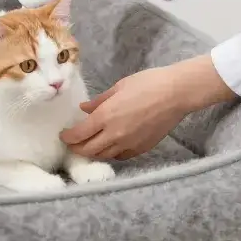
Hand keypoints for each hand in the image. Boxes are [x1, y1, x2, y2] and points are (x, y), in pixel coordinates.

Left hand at [60, 55, 235, 159]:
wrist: (176, 93)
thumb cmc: (148, 83)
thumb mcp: (119, 87)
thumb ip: (99, 101)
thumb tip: (84, 109)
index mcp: (106, 116)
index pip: (79, 134)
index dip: (68, 137)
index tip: (64, 134)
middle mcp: (115, 134)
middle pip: (88, 150)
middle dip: (77, 148)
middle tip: (72, 143)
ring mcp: (129, 144)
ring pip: (104, 156)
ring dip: (93, 153)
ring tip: (88, 146)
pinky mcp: (142, 149)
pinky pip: (120, 156)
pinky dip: (111, 153)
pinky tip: (110, 146)